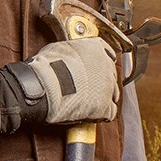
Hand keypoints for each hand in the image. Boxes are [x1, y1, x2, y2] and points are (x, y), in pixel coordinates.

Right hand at [0, 36, 119, 127]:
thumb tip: (70, 54)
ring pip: (113, 92)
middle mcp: (107, 66)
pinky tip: (93, 112)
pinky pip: (110, 111)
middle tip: (88, 84)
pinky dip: (103, 112)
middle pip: (110, 73)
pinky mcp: (105, 107)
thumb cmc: (48, 67)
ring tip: (90, 99)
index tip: (96, 65)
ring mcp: (108, 87)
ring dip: (103, 95)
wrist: (46, 87)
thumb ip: (72, 50)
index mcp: (97, 49)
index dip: (100, 61)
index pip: (107, 53)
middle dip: (101, 79)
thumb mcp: (59, 48)